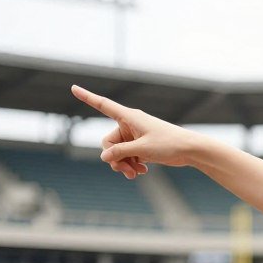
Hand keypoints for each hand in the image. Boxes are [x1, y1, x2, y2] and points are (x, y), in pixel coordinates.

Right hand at [70, 85, 198, 178]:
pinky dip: (132, 164)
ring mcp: (135, 136)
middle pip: (109, 142)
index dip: (87, 97)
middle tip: (124, 171)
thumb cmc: (169, 144)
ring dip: (123, 164)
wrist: (190, 150)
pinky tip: (141, 172)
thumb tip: (104, 157)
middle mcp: (129, 124)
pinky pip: (128, 156)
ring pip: (119, 152)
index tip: (73, 87)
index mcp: (128, 117)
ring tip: (134, 174)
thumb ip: (121, 152)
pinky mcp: (141, 146)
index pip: (103, 105)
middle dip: (114, 158)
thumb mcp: (142, 149)